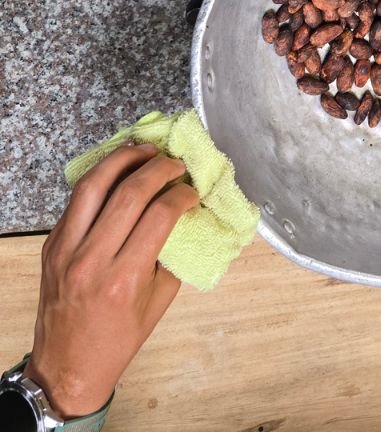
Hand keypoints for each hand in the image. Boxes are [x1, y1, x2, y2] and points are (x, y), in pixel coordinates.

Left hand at [23, 143, 197, 417]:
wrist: (66, 367)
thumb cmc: (118, 340)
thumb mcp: (157, 301)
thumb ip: (170, 254)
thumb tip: (183, 213)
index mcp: (123, 279)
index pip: (159, 215)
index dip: (182, 194)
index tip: (192, 190)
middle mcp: (91, 260)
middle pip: (129, 192)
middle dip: (158, 168)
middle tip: (175, 163)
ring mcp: (65, 249)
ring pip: (93, 184)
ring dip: (122, 159)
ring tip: (145, 150)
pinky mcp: (51, 244)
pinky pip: (76, 200)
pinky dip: (100, 178)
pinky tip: (117, 170)